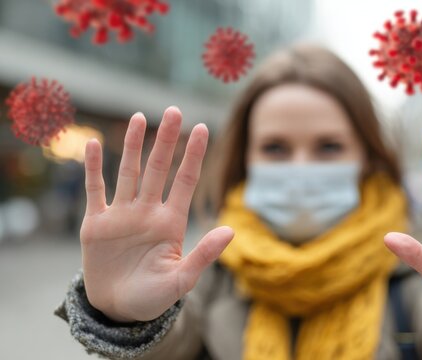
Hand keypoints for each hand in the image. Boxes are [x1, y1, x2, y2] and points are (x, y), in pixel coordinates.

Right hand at [80, 107, 233, 321]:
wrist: (117, 311)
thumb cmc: (153, 297)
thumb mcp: (181, 280)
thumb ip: (204, 255)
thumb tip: (231, 231)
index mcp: (171, 222)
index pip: (185, 181)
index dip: (193, 155)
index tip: (203, 128)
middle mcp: (148, 212)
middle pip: (158, 168)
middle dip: (166, 140)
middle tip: (174, 110)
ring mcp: (122, 215)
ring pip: (128, 172)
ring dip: (134, 145)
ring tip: (139, 118)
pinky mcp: (96, 224)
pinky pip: (95, 190)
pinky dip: (93, 168)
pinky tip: (95, 144)